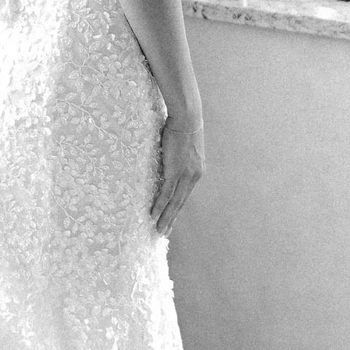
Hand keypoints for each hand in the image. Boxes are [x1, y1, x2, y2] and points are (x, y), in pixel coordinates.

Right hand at [150, 111, 204, 238]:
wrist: (186, 117)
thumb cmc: (181, 126)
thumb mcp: (182, 147)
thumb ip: (176, 159)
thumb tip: (166, 163)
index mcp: (196, 172)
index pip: (185, 195)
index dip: (177, 208)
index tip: (171, 219)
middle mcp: (194, 177)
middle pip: (181, 203)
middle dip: (172, 218)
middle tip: (163, 232)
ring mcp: (185, 175)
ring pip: (175, 202)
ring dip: (166, 217)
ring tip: (159, 230)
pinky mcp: (175, 171)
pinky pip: (167, 193)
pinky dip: (160, 206)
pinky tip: (153, 215)